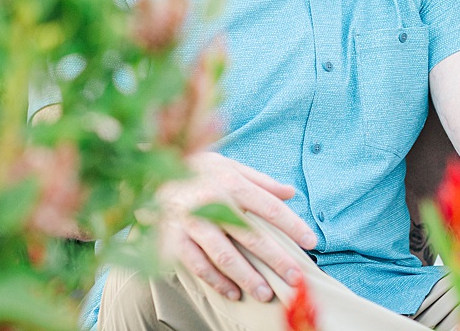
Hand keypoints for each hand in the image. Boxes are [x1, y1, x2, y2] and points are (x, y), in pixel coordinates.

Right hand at [158, 151, 317, 302]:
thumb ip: (260, 180)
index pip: (269, 206)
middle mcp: (212, 202)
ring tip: (266, 293)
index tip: (311, 242)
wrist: (148, 169)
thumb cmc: (196, 169)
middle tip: (296, 277)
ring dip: (247, 277)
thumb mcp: (228, 165)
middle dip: (276, 258)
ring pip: (224, 256)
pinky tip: (233, 293)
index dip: (292, 225)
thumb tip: (290, 192)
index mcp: (230, 181)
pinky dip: (217, 282)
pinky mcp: (173, 238)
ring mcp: (192, 222)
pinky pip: (199, 265)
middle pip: (251, 235)